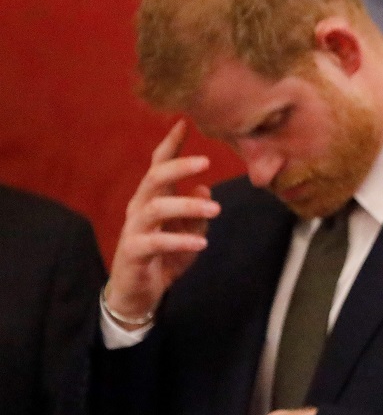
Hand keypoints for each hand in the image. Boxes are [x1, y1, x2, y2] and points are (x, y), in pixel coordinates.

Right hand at [105, 120, 219, 326]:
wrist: (139, 292)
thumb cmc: (165, 256)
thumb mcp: (189, 232)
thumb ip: (196, 213)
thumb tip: (204, 191)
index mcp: (154, 197)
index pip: (159, 164)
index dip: (171, 144)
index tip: (184, 122)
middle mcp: (141, 207)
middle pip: (154, 178)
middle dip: (179, 166)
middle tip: (206, 161)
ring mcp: (135, 228)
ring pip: (156, 208)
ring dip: (187, 207)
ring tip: (215, 211)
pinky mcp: (133, 251)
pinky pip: (156, 242)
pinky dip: (180, 240)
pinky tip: (202, 242)